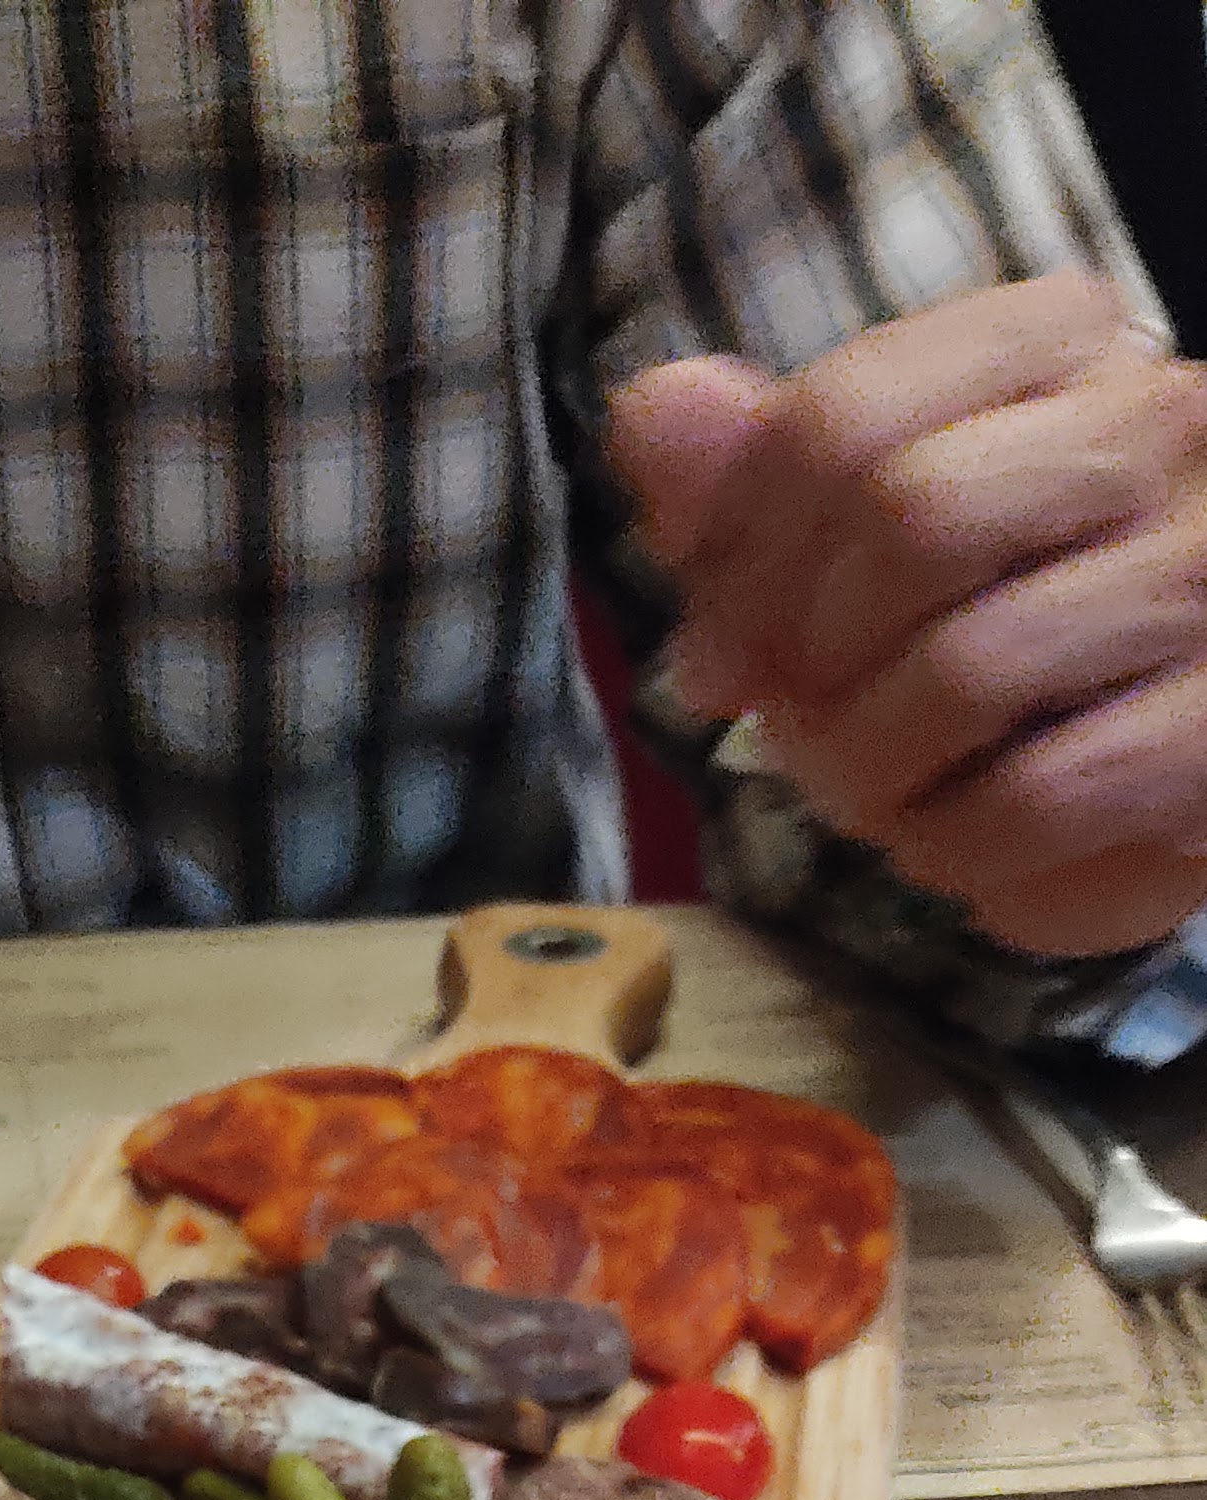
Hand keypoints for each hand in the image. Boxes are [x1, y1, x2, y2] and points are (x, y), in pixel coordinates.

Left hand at [611, 275, 1206, 958]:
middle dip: (812, 664)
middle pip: (909, 523)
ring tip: (872, 795)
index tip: (714, 655)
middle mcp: (1159, 426)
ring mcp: (1206, 574)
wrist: (1184, 742)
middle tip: (793, 734)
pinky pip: (1040, 796)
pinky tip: (954, 842)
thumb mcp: (880, 537)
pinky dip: (958, 844)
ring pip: (971, 668)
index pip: (844, 418)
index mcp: (1058, 347)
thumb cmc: (1023, 626)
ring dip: (873, 770)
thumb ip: (764, 477)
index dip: (741, 560)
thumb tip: (655, 414)